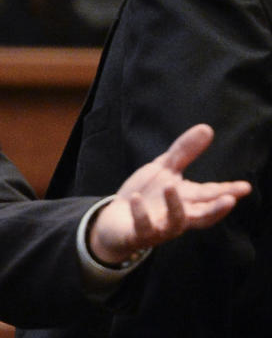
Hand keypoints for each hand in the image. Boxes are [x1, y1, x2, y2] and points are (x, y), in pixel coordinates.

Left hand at [90, 124, 250, 264]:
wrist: (116, 220)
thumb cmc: (147, 195)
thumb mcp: (164, 169)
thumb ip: (184, 152)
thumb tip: (207, 128)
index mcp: (186, 200)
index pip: (210, 196)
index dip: (228, 192)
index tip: (245, 187)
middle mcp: (178, 216)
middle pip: (202, 215)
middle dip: (216, 209)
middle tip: (230, 200)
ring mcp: (160, 227)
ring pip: (174, 222)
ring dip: (174, 206)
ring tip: (171, 186)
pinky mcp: (139, 233)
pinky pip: (143, 226)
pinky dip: (141, 213)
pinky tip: (137, 198)